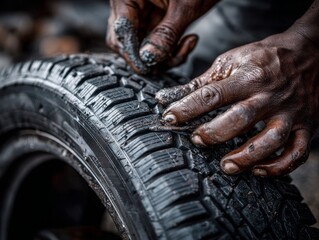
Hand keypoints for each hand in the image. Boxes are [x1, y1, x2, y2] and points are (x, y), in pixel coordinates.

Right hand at [107, 0, 217, 73]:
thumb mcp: (185, 7)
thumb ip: (166, 34)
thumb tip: (148, 58)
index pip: (122, 30)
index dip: (132, 52)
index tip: (146, 67)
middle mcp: (132, 3)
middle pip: (128, 40)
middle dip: (149, 56)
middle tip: (168, 61)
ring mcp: (144, 12)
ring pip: (144, 44)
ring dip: (165, 54)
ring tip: (186, 46)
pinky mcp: (157, 19)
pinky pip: (157, 41)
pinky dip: (172, 48)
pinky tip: (188, 41)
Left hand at [156, 29, 318, 175]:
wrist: (309, 54)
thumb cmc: (263, 58)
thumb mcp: (230, 61)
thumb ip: (200, 82)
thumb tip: (167, 97)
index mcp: (248, 77)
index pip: (212, 95)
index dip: (187, 108)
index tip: (169, 118)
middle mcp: (269, 96)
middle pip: (241, 118)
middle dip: (215, 133)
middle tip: (197, 140)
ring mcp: (290, 112)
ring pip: (270, 140)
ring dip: (246, 157)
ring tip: (226, 166)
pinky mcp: (306, 125)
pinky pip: (298, 152)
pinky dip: (279, 167)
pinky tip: (259, 170)